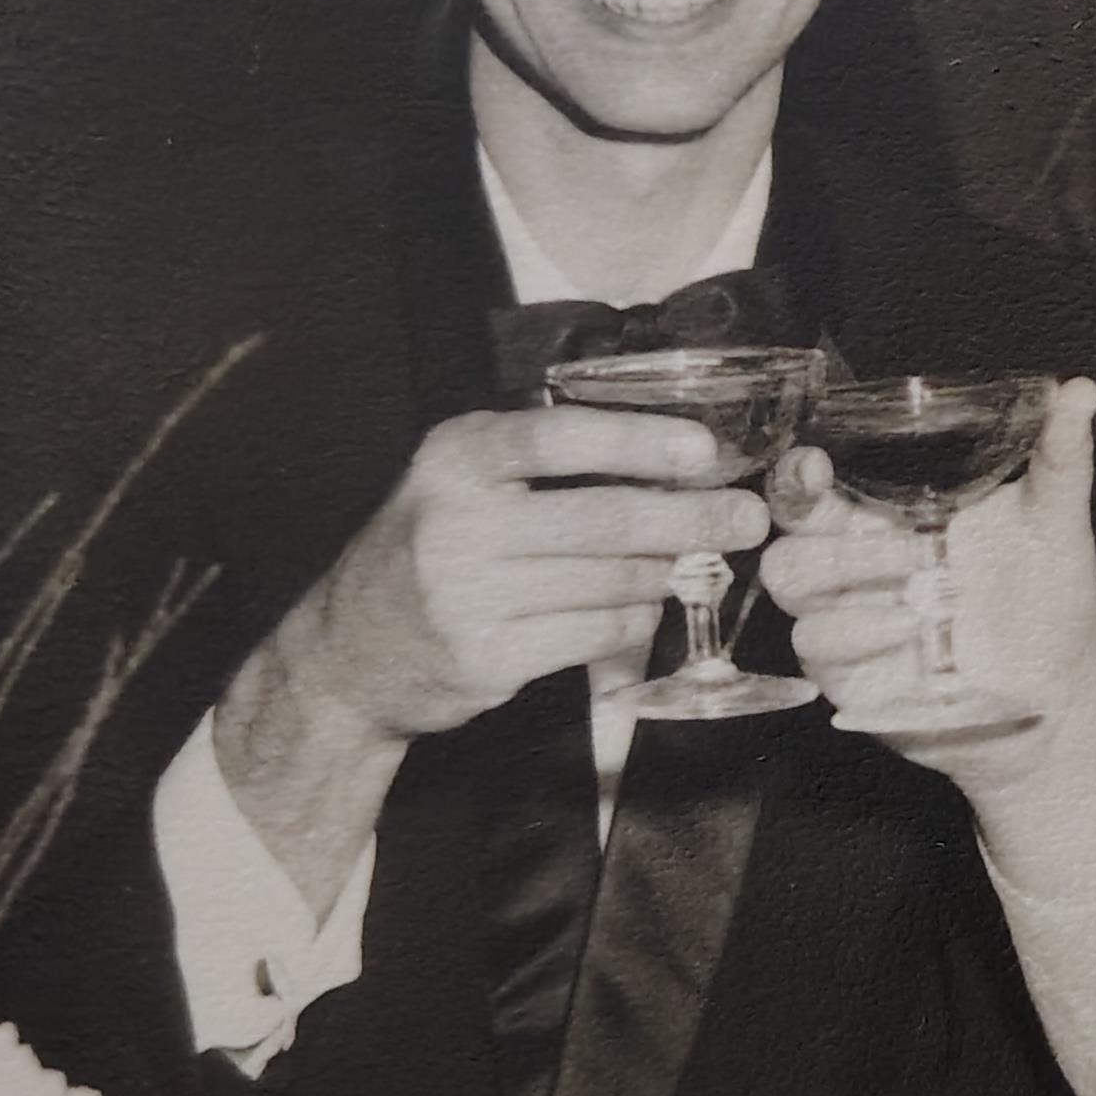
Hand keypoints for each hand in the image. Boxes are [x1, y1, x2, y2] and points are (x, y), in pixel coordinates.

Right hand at [264, 403, 770, 750]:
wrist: (349, 654)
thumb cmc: (430, 553)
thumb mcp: (461, 485)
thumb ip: (542, 466)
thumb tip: (673, 464)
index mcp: (454, 459)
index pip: (560, 438)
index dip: (641, 441)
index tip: (705, 452)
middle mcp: (456, 522)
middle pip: (603, 518)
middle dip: (690, 519)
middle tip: (746, 519)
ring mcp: (469, 596)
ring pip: (611, 582)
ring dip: (664, 575)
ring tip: (690, 566)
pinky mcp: (487, 658)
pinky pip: (596, 635)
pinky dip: (634, 623)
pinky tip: (640, 612)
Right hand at [764, 374, 1095, 762]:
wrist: (1059, 688)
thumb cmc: (1049, 598)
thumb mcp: (1056, 523)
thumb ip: (1059, 458)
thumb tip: (1081, 390)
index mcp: (889, 516)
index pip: (816, 484)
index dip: (800, 470)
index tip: (816, 463)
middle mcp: (856, 563)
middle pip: (786, 529)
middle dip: (804, 514)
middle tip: (854, 513)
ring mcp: (846, 617)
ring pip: (788, 581)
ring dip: (840, 571)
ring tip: (911, 578)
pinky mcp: (848, 673)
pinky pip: (816, 646)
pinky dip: (858, 631)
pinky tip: (909, 627)